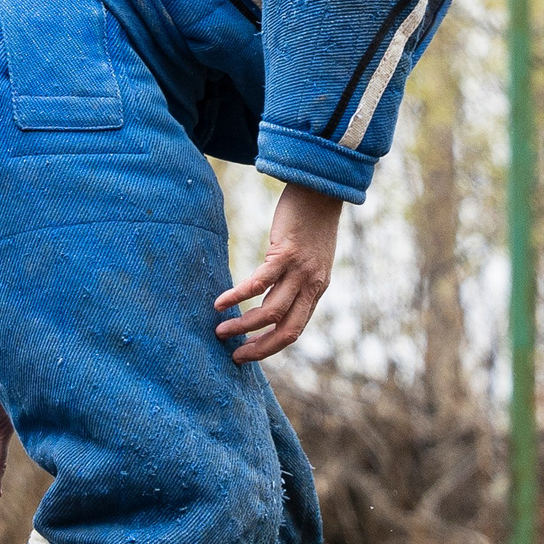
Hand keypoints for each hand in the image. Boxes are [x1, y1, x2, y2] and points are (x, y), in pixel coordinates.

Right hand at [214, 183, 344, 363]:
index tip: (248, 352)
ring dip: (244, 325)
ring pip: (271, 311)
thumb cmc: (311, 220)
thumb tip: (272, 291)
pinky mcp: (286, 253)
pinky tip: (221, 303)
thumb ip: (295, 277)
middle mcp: (311, 285)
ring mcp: (300, 270)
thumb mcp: (310, 256)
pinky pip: (259, 283)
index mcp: (316, 289)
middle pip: (286, 330)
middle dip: (259, 348)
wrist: (322, 188)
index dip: (271, 346)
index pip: (294, 329)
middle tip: (234, 355)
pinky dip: (238, 296)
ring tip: (221, 330)